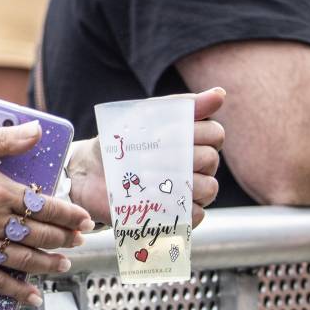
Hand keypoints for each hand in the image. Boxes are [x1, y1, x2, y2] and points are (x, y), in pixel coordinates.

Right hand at [0, 121, 93, 306]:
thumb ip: (3, 141)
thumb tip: (37, 132)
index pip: (44, 205)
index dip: (68, 214)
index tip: (84, 219)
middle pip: (38, 234)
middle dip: (63, 238)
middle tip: (78, 241)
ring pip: (21, 259)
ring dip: (47, 264)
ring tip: (63, 265)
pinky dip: (15, 290)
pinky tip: (31, 296)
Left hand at [69, 87, 226, 227]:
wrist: (89, 171)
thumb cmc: (121, 141)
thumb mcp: (145, 116)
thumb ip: (181, 105)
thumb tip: (221, 94)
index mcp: (194, 141)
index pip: (215, 133)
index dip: (194, 131)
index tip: (162, 131)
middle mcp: (197, 167)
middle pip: (210, 159)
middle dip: (177, 154)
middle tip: (146, 155)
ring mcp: (189, 193)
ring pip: (208, 187)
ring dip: (176, 179)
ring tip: (145, 175)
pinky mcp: (179, 216)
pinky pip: (197, 214)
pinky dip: (176, 205)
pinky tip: (151, 195)